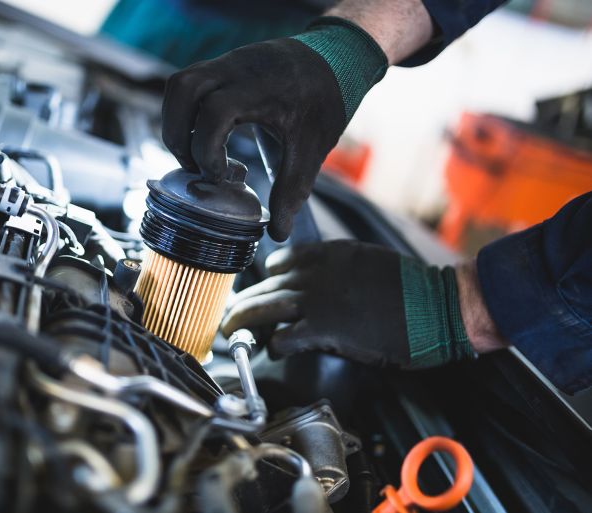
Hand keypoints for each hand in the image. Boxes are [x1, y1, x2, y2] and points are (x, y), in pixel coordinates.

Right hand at [161, 19, 387, 240]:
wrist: (337, 58)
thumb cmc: (325, 102)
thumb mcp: (312, 149)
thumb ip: (292, 191)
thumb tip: (277, 233)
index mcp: (262, 88)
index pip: (215, 112)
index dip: (207, 148)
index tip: (221, 176)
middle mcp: (238, 68)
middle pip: (183, 90)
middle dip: (178, 135)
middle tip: (195, 167)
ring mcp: (227, 62)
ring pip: (179, 85)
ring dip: (175, 122)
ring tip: (193, 153)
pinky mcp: (222, 65)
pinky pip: (188, 84)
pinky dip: (185, 112)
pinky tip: (204, 136)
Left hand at [221, 240, 478, 368]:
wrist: (439, 306)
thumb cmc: (413, 290)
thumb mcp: (370, 263)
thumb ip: (339, 270)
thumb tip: (321, 286)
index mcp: (328, 254)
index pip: (280, 262)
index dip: (266, 280)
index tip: (259, 291)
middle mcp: (316, 273)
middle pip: (265, 286)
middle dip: (244, 302)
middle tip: (231, 316)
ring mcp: (318, 300)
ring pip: (264, 307)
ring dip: (243, 321)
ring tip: (231, 332)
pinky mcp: (324, 329)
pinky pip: (284, 337)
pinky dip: (274, 345)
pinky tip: (272, 350)